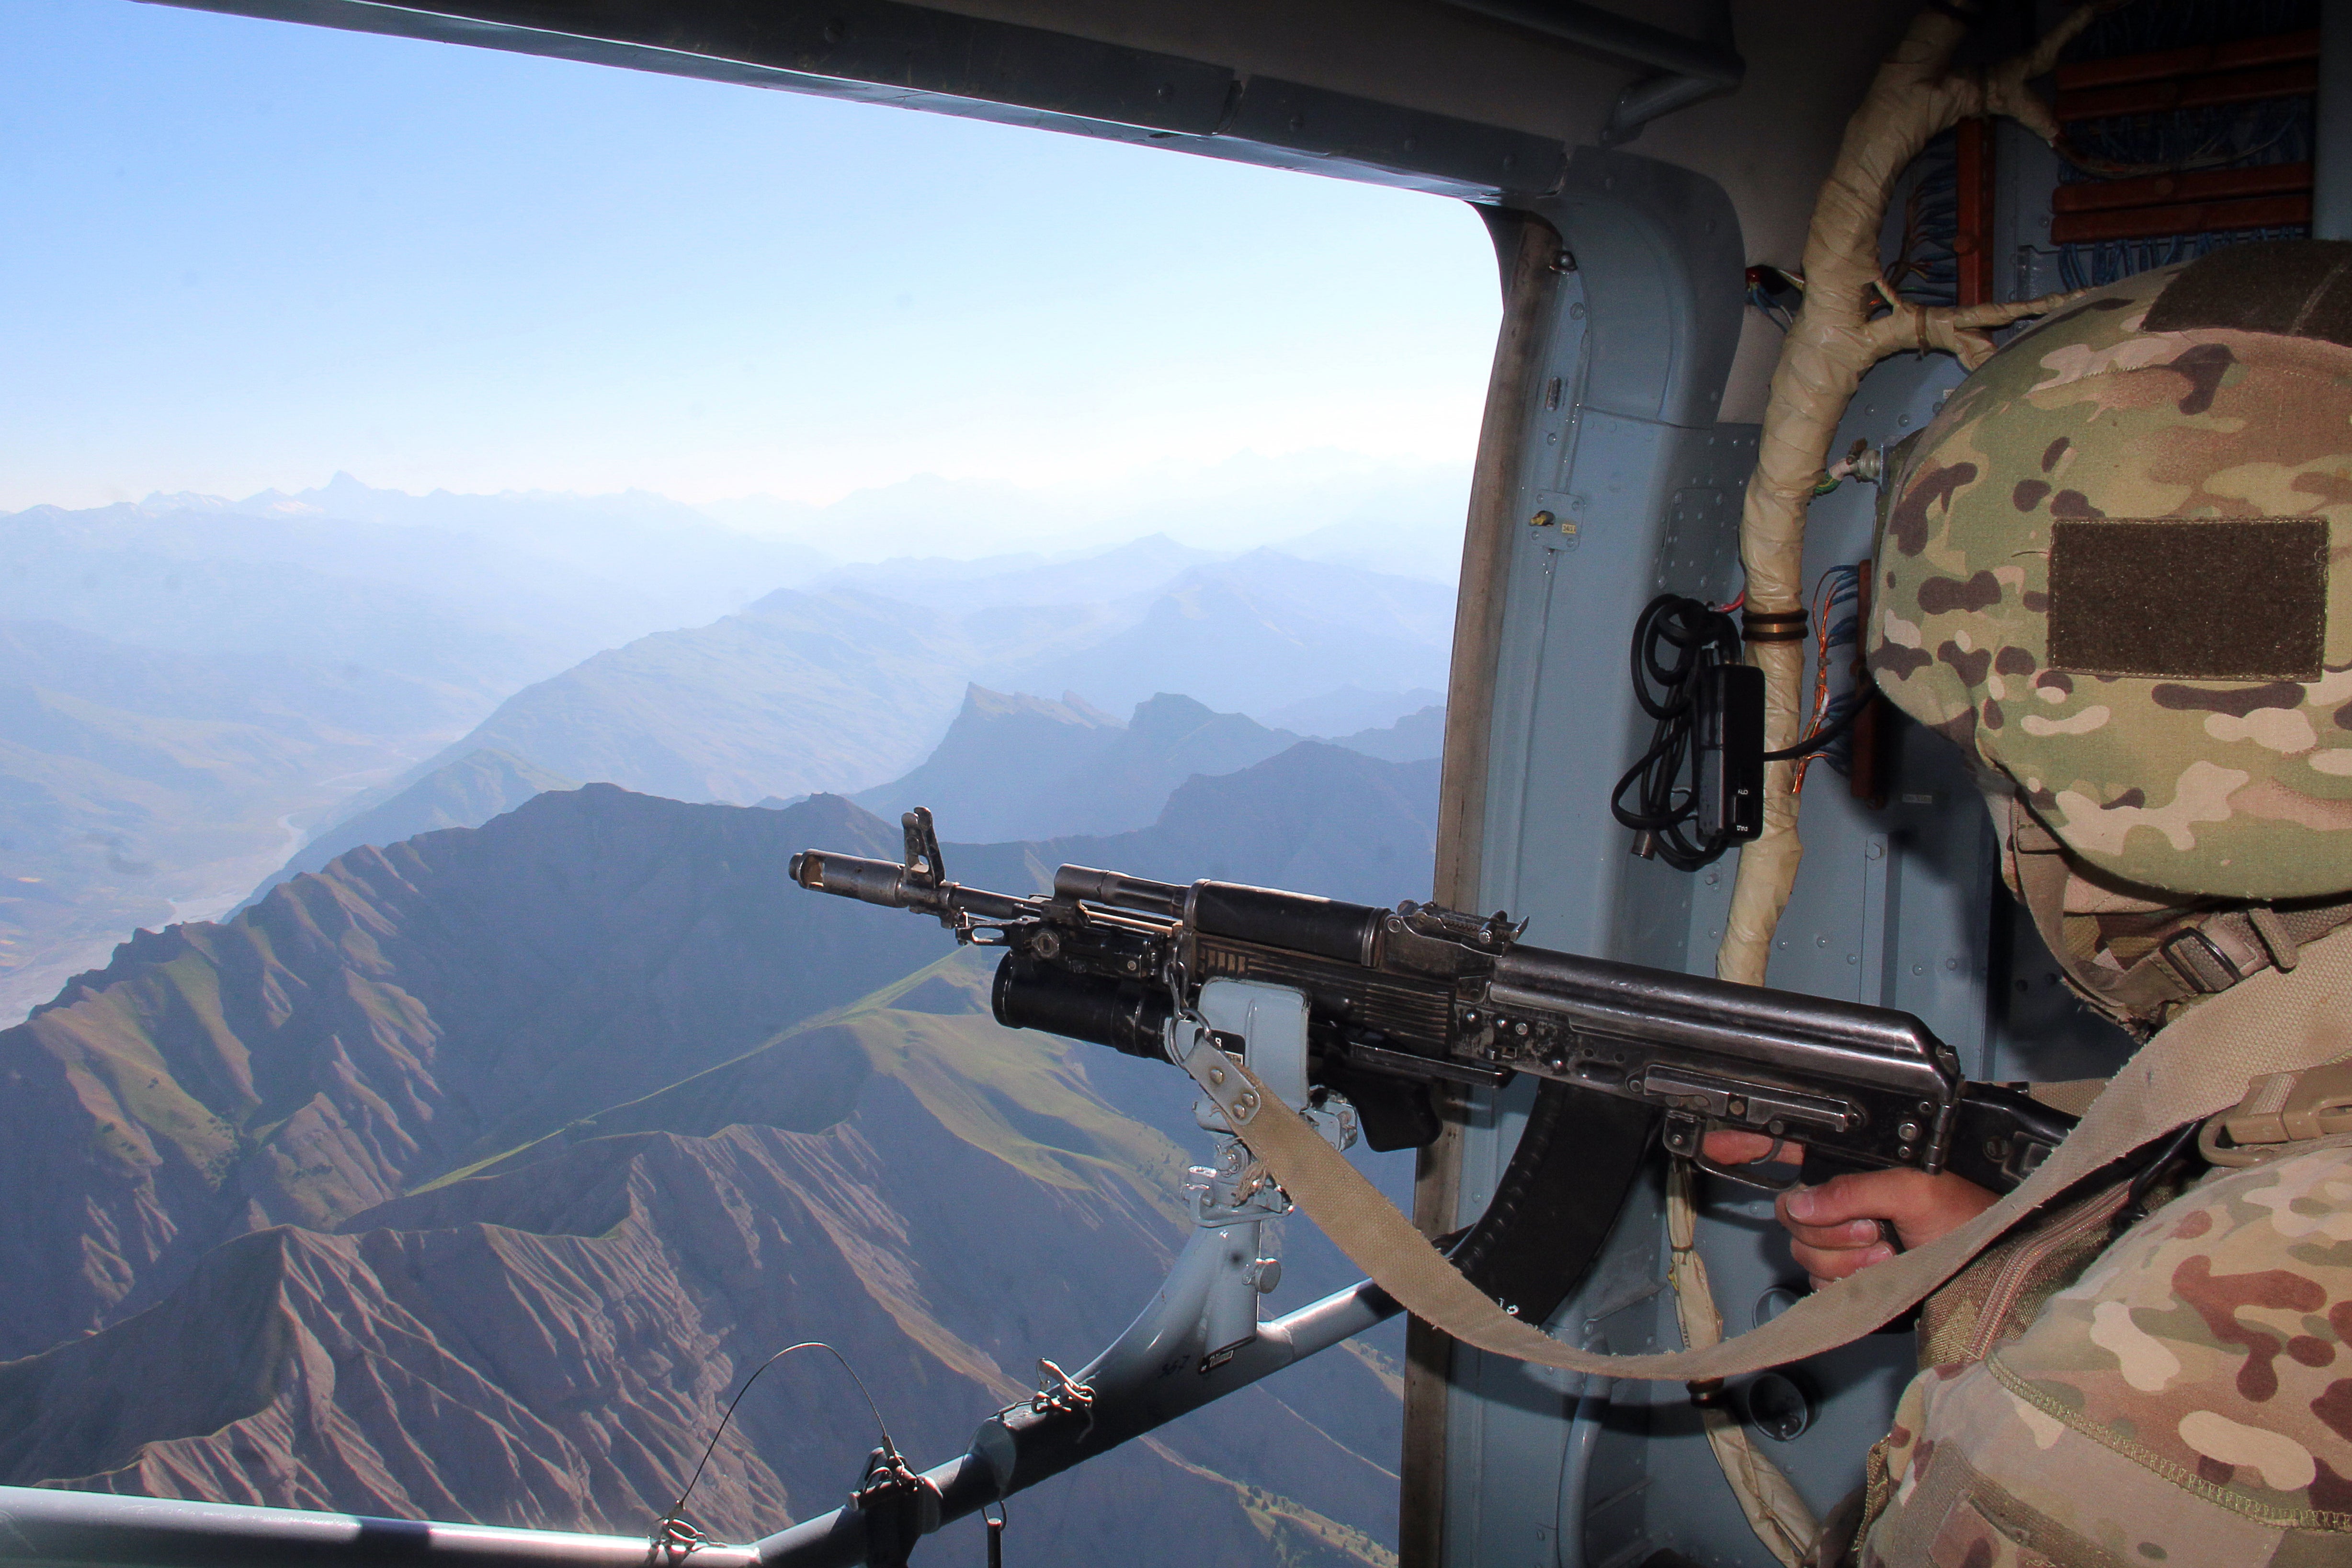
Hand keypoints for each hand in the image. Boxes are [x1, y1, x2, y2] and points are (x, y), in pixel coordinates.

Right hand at [1699, 1130, 1998, 1290]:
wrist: (1990, 1275)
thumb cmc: (1968, 1219)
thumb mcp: (1914, 1189)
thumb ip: (1854, 1188)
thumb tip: (1804, 1203)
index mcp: (1853, 1166)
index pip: (1788, 1148)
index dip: (1748, 1143)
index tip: (1716, 1144)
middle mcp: (1842, 1201)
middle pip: (1791, 1209)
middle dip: (1828, 1226)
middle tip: (1871, 1229)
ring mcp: (1843, 1241)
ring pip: (1803, 1250)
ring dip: (1845, 1257)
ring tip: (1888, 1253)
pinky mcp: (1847, 1279)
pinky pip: (1818, 1282)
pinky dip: (1848, 1282)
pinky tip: (1882, 1273)